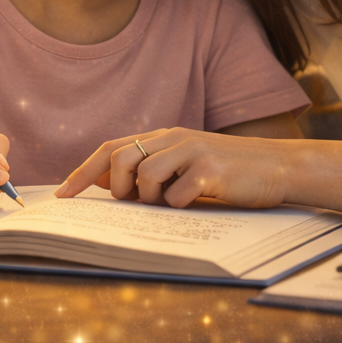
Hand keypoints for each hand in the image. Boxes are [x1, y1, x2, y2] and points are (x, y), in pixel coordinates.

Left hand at [54, 128, 291, 208]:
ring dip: (148, 198)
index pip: (111, 148)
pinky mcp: (211, 171)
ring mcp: (193, 152)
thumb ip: (150, 169)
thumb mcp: (185, 164)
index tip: (61, 196)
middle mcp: (174, 139)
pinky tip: (195, 202)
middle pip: (120, 158)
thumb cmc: (228, 172)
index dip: (83, 172)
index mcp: (164, 137)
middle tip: (131, 204)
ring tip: (169, 203)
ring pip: (144, 175)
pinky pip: (177, 194)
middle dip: (116, 188)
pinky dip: (178, 205)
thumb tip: (105, 183)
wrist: (279, 166)